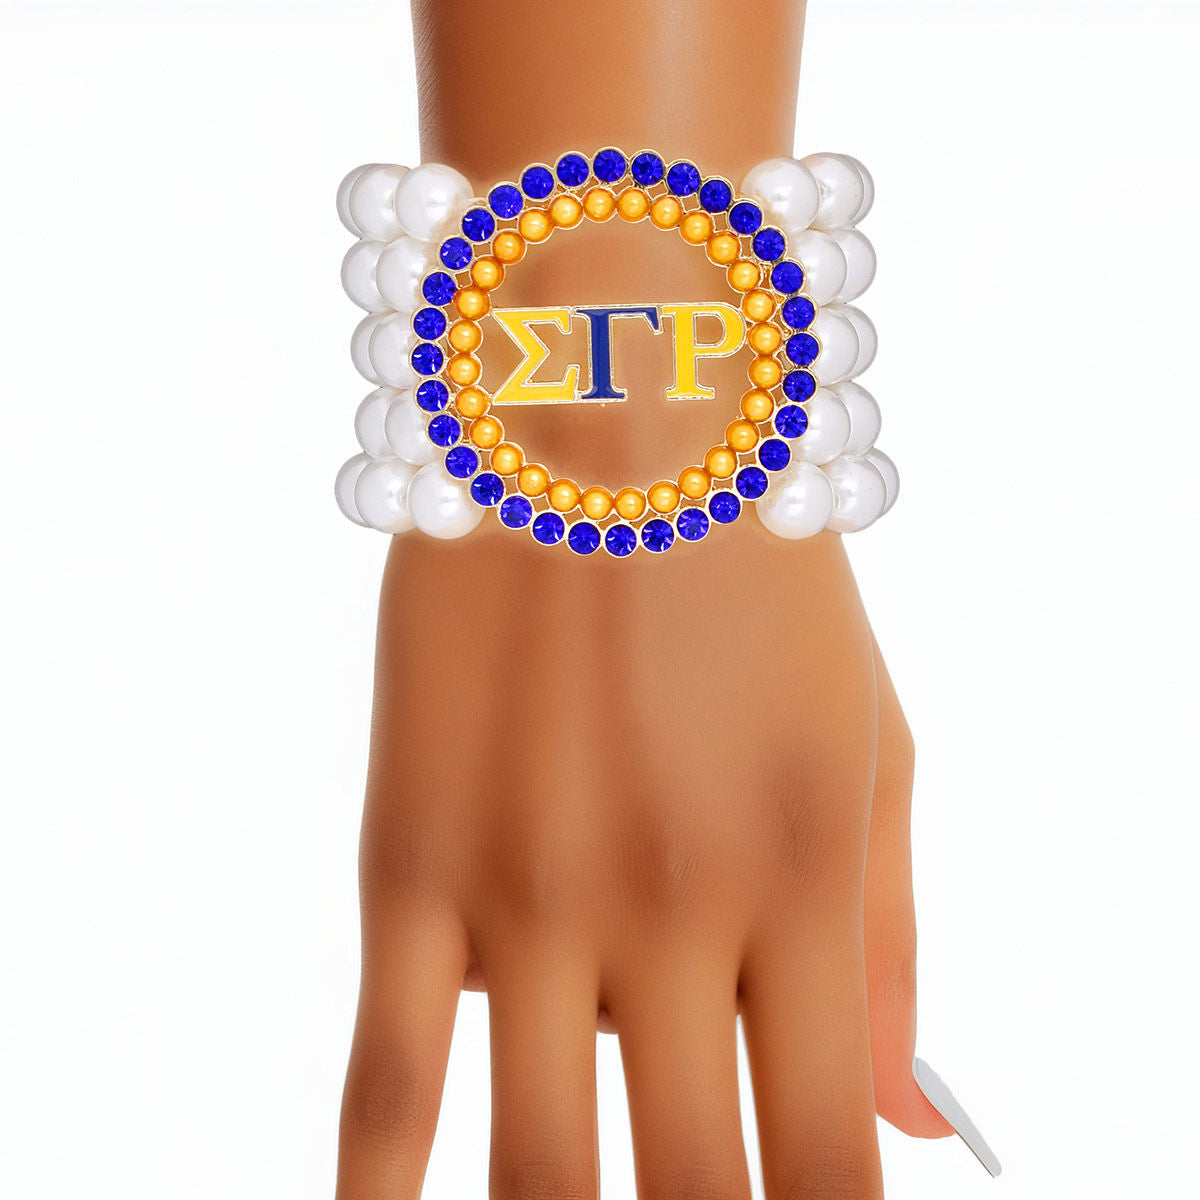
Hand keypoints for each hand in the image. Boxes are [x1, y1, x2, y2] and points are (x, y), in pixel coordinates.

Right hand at [336, 522, 948, 1199]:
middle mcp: (674, 906)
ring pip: (540, 1172)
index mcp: (809, 879)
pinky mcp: (408, 853)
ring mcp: (529, 889)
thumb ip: (893, 944)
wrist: (603, 404)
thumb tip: (913, 1129)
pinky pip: (383, 1080)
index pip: (829, 1164)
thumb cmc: (757, 574)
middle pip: (692, 1190)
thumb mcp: (867, 742)